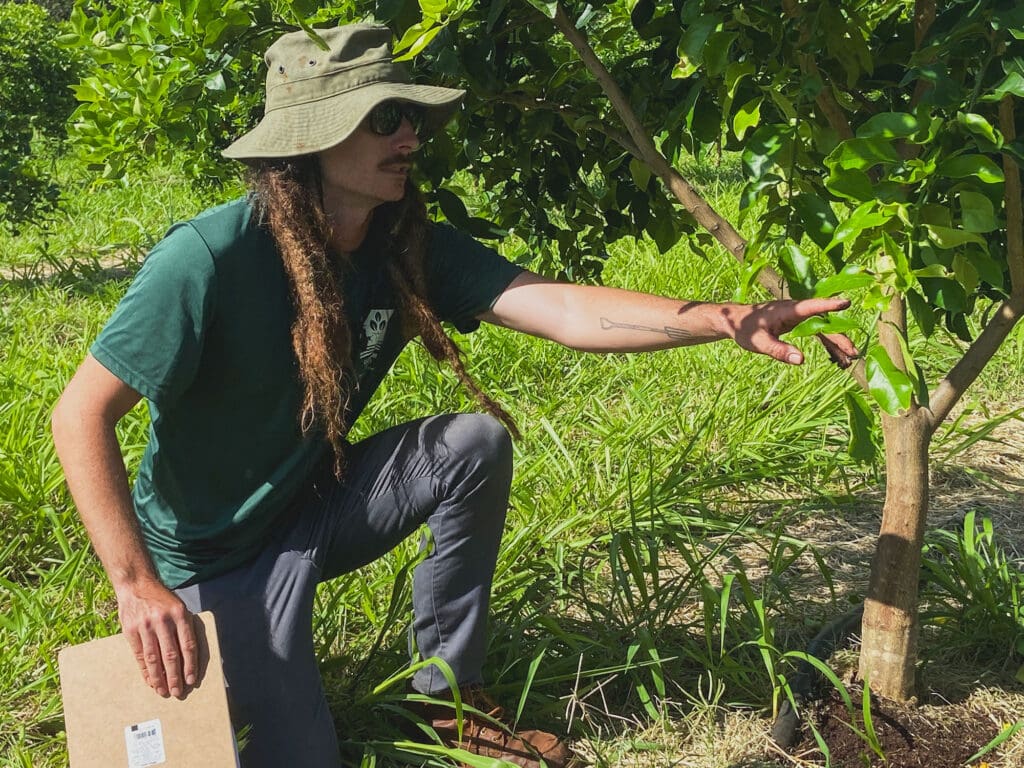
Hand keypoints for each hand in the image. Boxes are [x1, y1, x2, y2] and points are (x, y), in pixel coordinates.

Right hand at [116, 580, 196, 697]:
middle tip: (178, 692)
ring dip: (159, 678)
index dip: (190, 664)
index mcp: (180, 614)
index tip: (192, 680)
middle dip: (175, 676)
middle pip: (171, 654)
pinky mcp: (130, 631)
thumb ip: (184, 628)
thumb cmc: (162, 600)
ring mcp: (145, 626)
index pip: (188, 644)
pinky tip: (150, 681)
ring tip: (163, 691)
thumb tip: (190, 657)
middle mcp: (163, 620)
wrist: (136, 585)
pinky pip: (139, 655)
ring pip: (153, 658)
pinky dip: (145, 670)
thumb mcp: (179, 607)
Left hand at [724, 297, 858, 364]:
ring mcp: (799, 317)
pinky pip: (817, 332)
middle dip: (840, 336)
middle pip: (824, 322)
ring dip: (836, 342)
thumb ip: (778, 350)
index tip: (846, 302)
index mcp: (788, 310)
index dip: (829, 304)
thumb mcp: (759, 343)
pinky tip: (837, 357)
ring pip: (823, 328)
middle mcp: (797, 311)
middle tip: (853, 352)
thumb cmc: (745, 328)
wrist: (735, 320)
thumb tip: (800, 360)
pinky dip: (827, 344)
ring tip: (850, 358)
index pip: (812, 306)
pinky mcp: (798, 323)